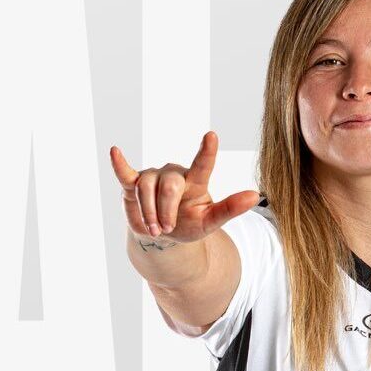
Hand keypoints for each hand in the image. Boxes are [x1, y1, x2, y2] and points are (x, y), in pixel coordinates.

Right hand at [109, 131, 259, 243]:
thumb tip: (255, 195)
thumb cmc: (190, 223)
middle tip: (166, 229)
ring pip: (146, 188)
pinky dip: (119, 164)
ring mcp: (153, 177)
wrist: (163, 235)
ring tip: (154, 229)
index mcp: (196, 181)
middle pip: (169, 186)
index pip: (203, 164)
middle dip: (166, 211)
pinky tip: (115, 151)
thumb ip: (231, 208)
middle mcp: (175, 174)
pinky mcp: (133, 184)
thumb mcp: (210, 221)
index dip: (207, 151)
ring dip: (148, 212)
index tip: (211, 136)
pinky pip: (125, 173)